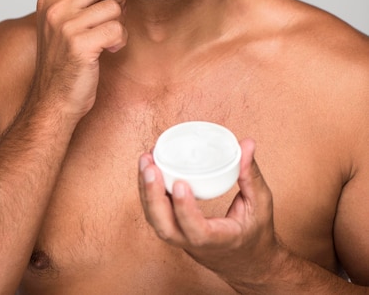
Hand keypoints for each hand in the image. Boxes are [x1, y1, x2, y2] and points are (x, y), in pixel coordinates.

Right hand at [33, 0, 126, 118]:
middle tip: (111, 15)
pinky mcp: (79, 44)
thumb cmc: (65, 65)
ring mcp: (64, 26)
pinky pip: (116, 29)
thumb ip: (72, 1)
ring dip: (117, 25)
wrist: (53, 102)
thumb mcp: (62, 27)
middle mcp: (53, 8)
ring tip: (105, 41)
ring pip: (112, 7)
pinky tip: (107, 52)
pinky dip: (118, 42)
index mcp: (49, 1)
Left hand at [138, 139, 282, 290]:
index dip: (185, 209)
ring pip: (156, 221)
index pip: (197, 231)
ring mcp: (182, 239)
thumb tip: (246, 143)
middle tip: (151, 165)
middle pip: (165, 228)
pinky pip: (156, 214)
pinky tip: (148, 168)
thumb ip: (250, 174)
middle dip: (153, 196)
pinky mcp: (176, 230)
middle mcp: (195, 243)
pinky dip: (149, 191)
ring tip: (146, 160)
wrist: (248, 263)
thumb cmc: (255, 234)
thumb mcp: (260, 204)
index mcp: (220, 240)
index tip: (180, 183)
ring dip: (146, 191)